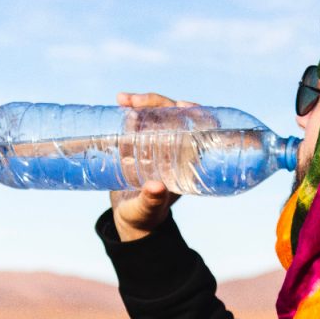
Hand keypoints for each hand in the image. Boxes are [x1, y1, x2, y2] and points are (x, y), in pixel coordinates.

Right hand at [110, 92, 196, 240]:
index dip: (196, 112)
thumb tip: (156, 187)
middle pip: (174, 116)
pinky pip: (139, 121)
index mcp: (186, 162)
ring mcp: (157, 144)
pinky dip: (130, 110)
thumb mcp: (147, 209)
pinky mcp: (140, 144)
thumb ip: (152, 201)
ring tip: (122, 100)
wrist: (129, 219)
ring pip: (156, 115)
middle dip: (158, 102)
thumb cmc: (145, 217)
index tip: (182, 104)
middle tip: (135, 102)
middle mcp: (174, 149)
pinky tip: (120, 104)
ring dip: (142, 103)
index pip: (200, 129)